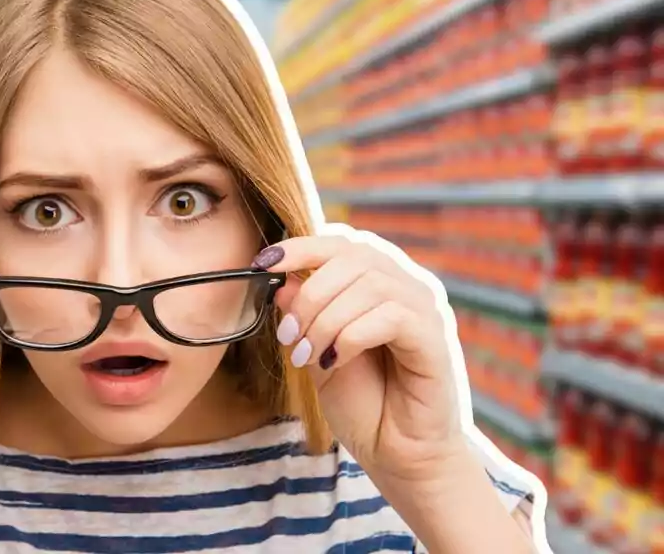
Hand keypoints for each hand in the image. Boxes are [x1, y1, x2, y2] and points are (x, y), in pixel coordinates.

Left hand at [257, 232, 466, 485]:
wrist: (399, 455)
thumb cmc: (363, 402)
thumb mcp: (317, 351)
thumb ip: (303, 315)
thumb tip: (281, 281)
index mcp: (380, 280)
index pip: (341, 242)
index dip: (300, 246)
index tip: (262, 264)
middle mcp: (408, 286)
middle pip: (353, 257)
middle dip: (309, 295)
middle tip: (287, 335)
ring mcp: (426, 310)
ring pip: (369, 285)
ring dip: (325, 321)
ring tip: (306, 356)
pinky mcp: (436, 339)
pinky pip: (390, 317)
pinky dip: (350, 337)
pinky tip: (334, 362)